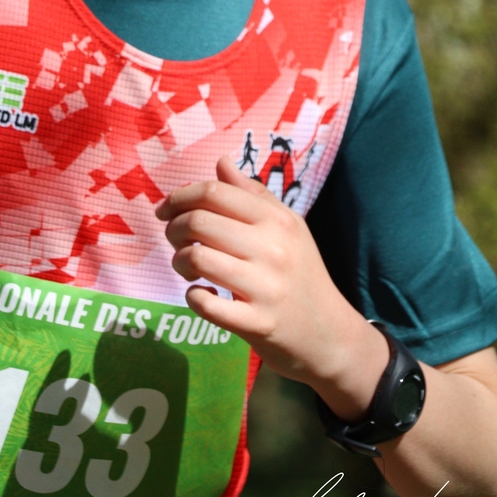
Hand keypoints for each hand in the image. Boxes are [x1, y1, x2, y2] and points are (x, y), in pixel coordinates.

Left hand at [156, 155, 388, 418]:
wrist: (330, 334)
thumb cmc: (302, 273)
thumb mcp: (287, 227)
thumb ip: (252, 194)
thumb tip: (221, 161)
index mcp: (277, 220)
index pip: (214, 192)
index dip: (180, 196)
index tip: (166, 209)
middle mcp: (272, 248)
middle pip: (199, 222)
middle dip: (173, 228)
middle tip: (174, 239)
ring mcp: (265, 287)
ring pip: (196, 258)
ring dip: (179, 261)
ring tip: (187, 267)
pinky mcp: (257, 323)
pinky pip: (205, 303)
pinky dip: (193, 297)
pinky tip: (200, 294)